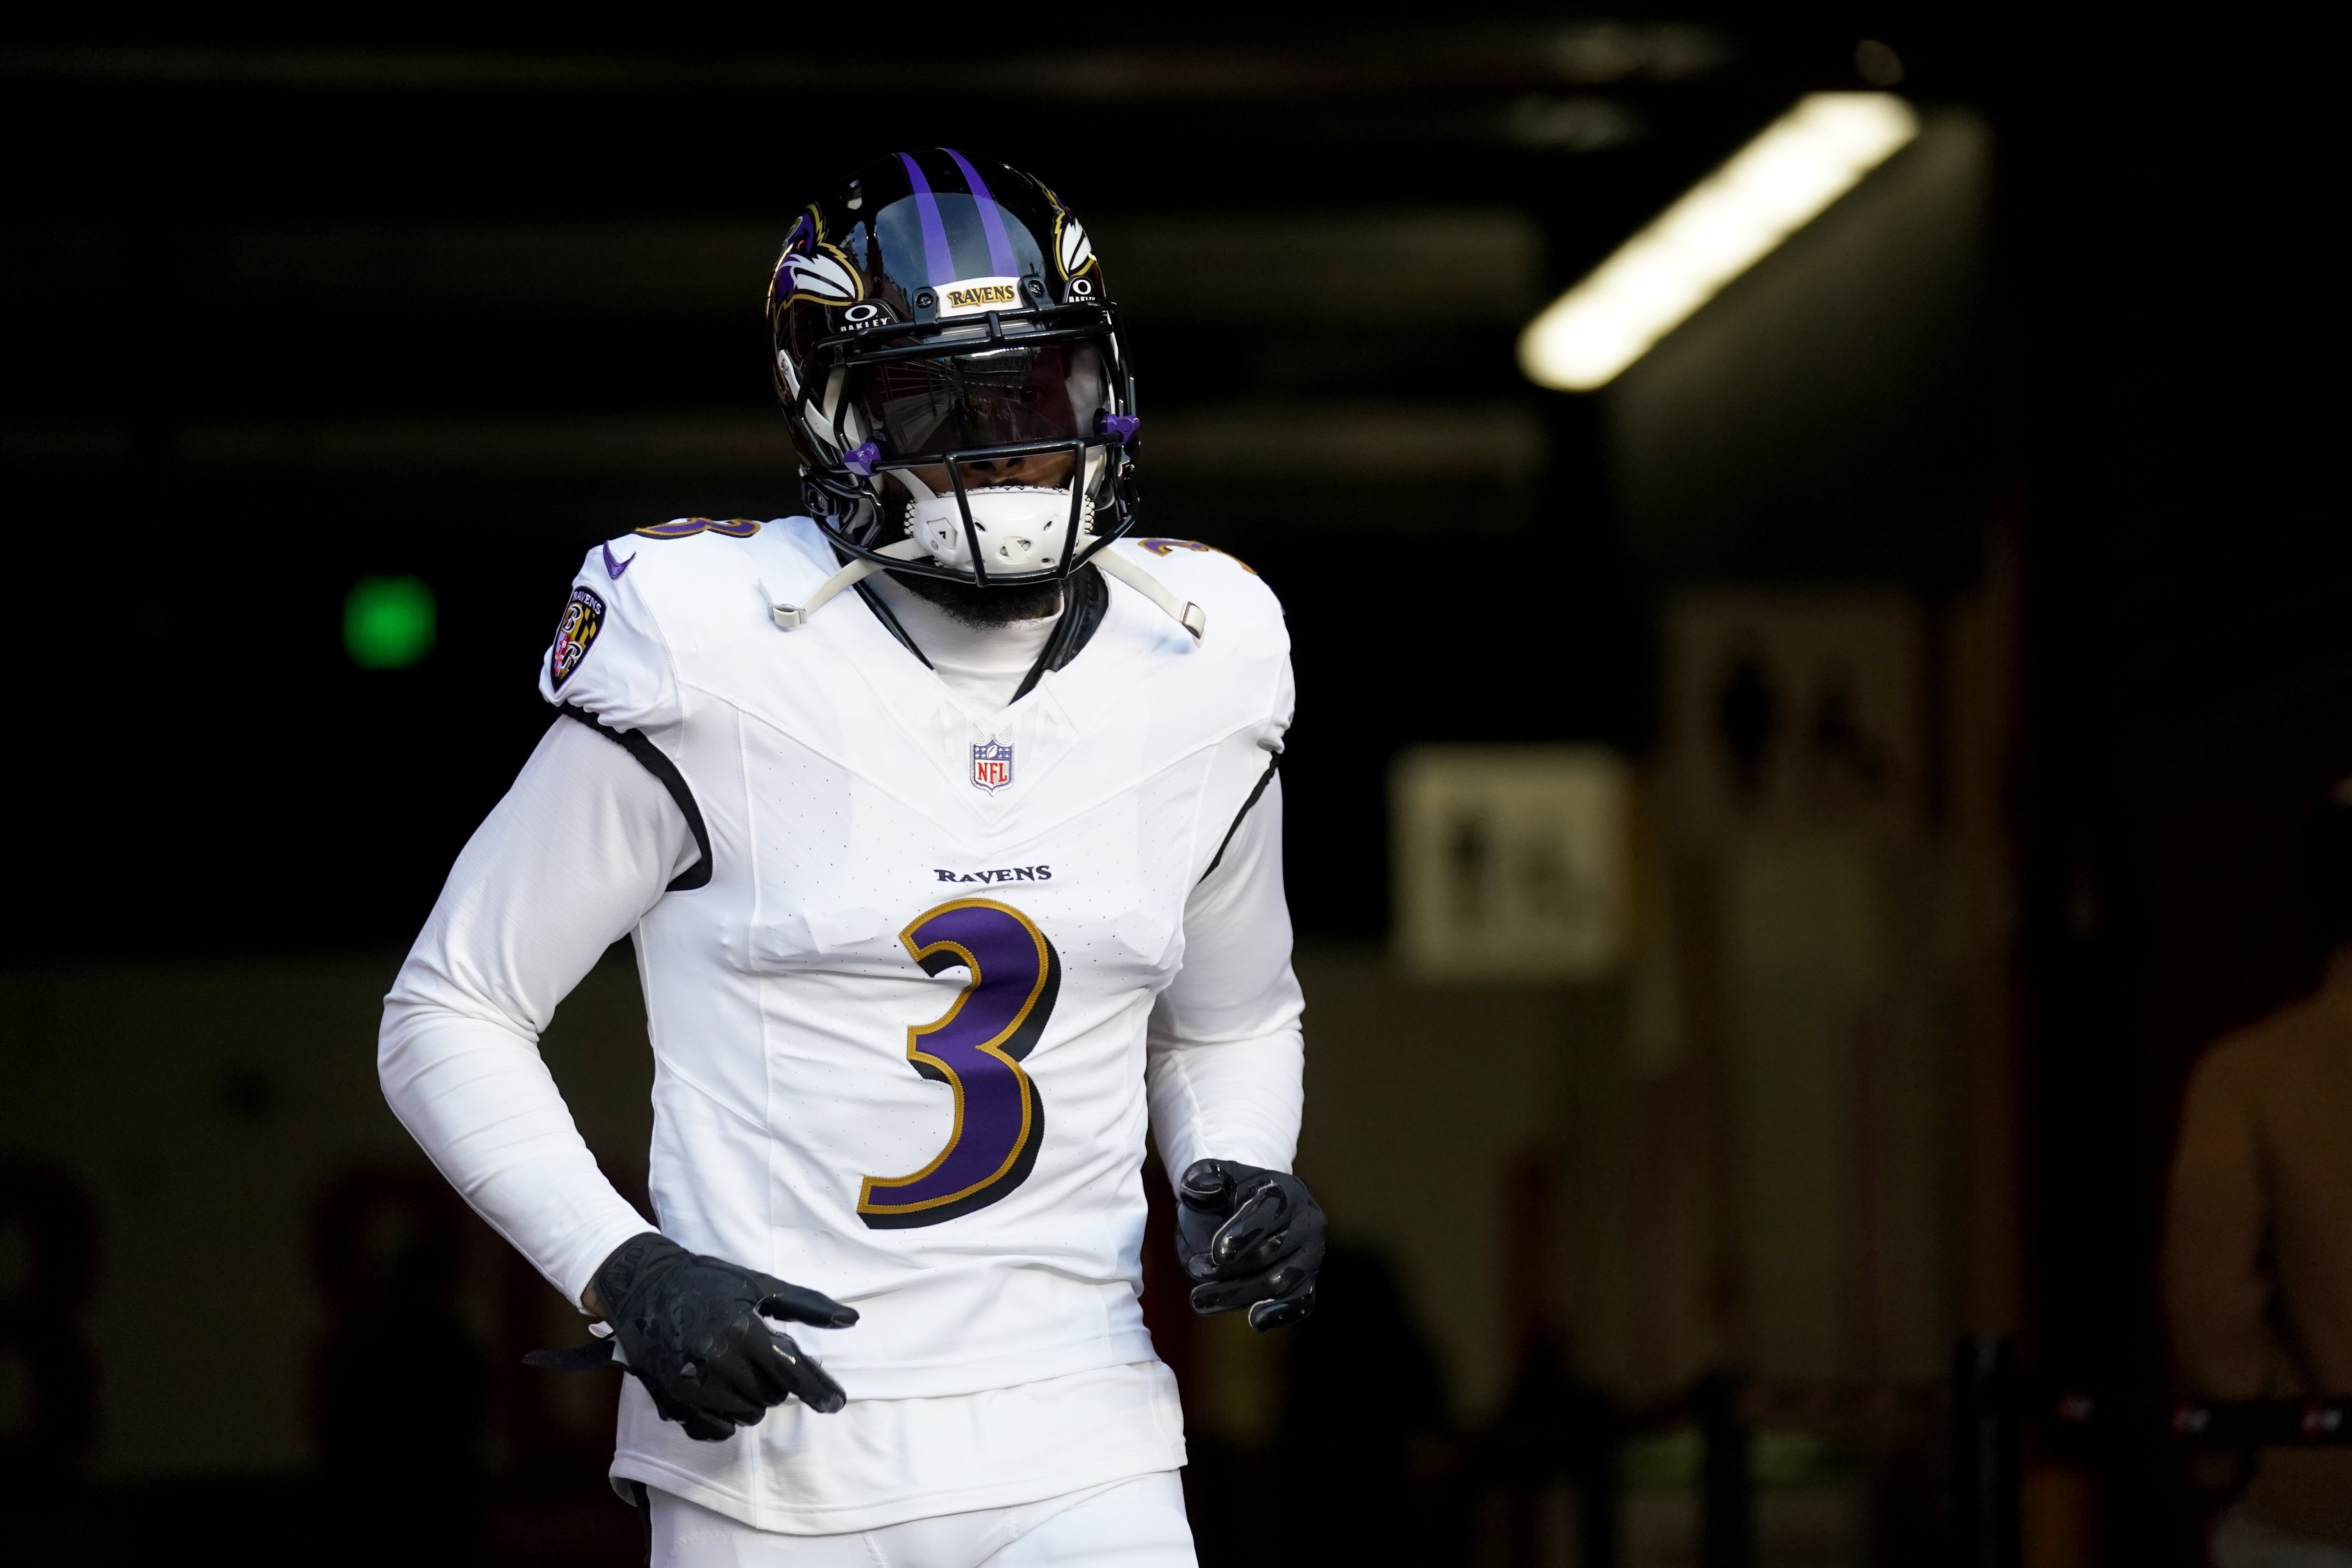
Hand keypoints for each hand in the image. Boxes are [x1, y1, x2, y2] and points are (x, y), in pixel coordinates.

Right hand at [529, 1233, 855, 1440]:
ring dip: (753, 1400)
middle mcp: (716, 1360)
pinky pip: (714, 1429)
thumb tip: (851, 1320)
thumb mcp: (757, 1284)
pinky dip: (725, 1418)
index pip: (791, 1370)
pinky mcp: (671, 1400)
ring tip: (742, 1373)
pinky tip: (723, 1393)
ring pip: (745, 1415)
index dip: (818, 1389)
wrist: (644, 1286)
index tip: (836, 1403)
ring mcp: (691, 1384)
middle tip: (765, 1362)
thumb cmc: (707, 1282)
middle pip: (770, 1396)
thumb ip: (806, 1305)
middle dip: (777, 1384)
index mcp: (740, 1329)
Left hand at [1174, 1159, 1324, 1330]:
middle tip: (1193, 1273)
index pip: (1267, 1213)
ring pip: (1281, 1281)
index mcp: (1287, 1192)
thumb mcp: (1216, 1179)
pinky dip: (1280, 1313)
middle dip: (1230, 1267)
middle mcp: (1307, 1222)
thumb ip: (1203, 1178)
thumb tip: (1197, 1187)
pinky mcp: (1308, 1282)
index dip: (1242, 1233)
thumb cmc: (1232, 1194)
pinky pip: (1301, 1302)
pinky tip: (1255, 1321)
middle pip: (1271, 1252)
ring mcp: (1311, 1254)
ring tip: (1200, 1301)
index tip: (1217, 1252)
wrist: (1253, 1213)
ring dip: (1239, 1294)